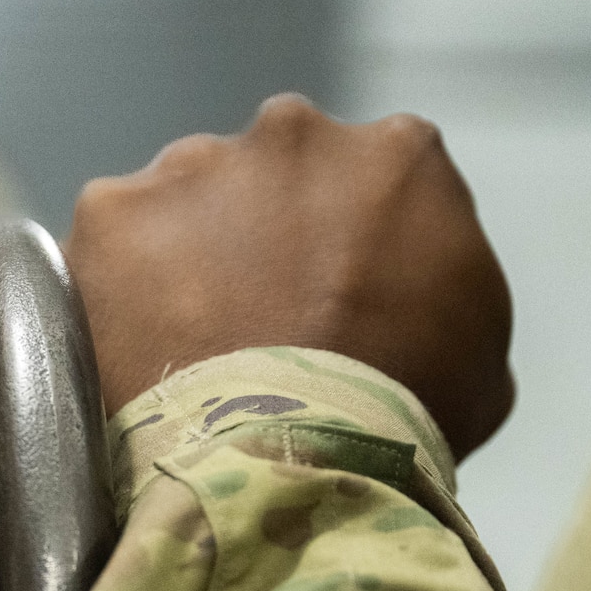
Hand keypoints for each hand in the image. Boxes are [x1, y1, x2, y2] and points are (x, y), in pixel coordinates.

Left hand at [63, 94, 513, 459]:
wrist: (292, 458)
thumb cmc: (405, 417)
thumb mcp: (481, 356)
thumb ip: (442, 294)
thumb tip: (411, 304)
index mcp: (398, 155)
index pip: (371, 181)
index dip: (348, 244)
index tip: (331, 298)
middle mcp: (293, 132)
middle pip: (270, 178)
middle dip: (261, 233)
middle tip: (253, 321)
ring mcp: (195, 164)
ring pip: (184, 202)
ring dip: (183, 256)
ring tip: (186, 344)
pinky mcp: (113, 210)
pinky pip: (109, 245)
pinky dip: (113, 285)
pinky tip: (130, 345)